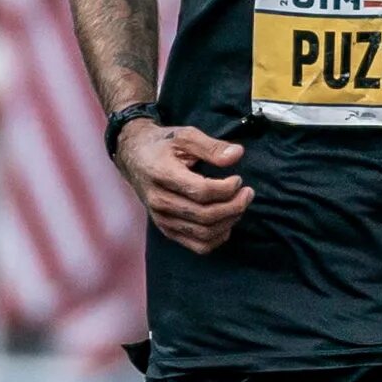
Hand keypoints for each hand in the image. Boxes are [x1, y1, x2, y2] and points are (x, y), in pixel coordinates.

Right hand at [116, 119, 251, 254]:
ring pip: (204, 233)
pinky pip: (198, 245)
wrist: (134, 158)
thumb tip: (237, 155)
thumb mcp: (185, 136)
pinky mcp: (167, 229)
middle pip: (205, 215)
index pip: (201, 191)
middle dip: (234, 206)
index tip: (238, 180)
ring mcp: (162, 218)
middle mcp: (159, 201)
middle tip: (247, 193)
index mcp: (161, 174)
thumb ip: (211, 146)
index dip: (226, 188)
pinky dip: (219, 237)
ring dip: (229, 221)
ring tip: (240, 205)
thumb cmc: (162, 145)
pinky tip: (227, 221)